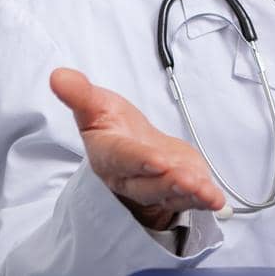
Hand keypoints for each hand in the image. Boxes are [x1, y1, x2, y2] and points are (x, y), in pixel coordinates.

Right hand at [49, 68, 225, 228]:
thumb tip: (58, 76)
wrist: (133, 146)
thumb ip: (80, 93)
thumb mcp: (95, 105)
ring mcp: (157, 187)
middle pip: (149, 185)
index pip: (124, 158)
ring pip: (171, 195)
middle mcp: (133, 178)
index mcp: (111, 156)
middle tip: (187, 179)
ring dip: (190, 194)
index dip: (139, 161)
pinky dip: (204, 200)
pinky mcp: (178, 190)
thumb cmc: (113, 128)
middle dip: (168, 183)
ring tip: (206, 192)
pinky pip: (190, 199)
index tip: (157, 161)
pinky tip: (216, 200)